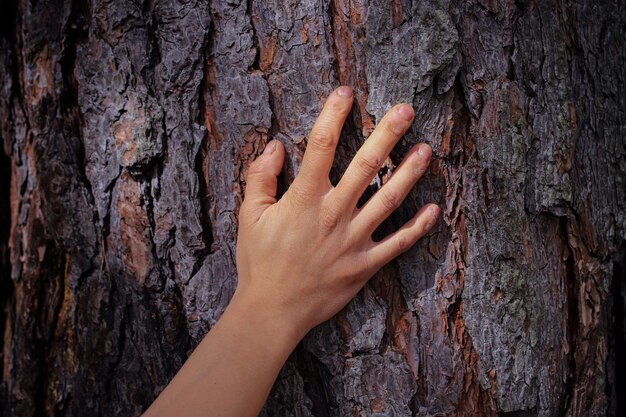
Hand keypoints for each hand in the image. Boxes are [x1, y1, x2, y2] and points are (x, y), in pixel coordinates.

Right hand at [234, 86, 439, 342]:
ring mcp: (353, 240)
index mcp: (304, 198)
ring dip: (410, 172)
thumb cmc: (259, 262)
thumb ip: (260, 178)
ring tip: (427, 150)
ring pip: (389, 199)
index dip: (333, 114)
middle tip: (406, 110)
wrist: (272, 311)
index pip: (320, 145)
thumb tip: (273, 145)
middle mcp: (333, 214)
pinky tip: (434, 209)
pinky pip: (398, 244)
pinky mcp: (365, 265)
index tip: (346, 92)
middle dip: (387, 133)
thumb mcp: (250, 217)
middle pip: (365, 165)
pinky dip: (417, 227)